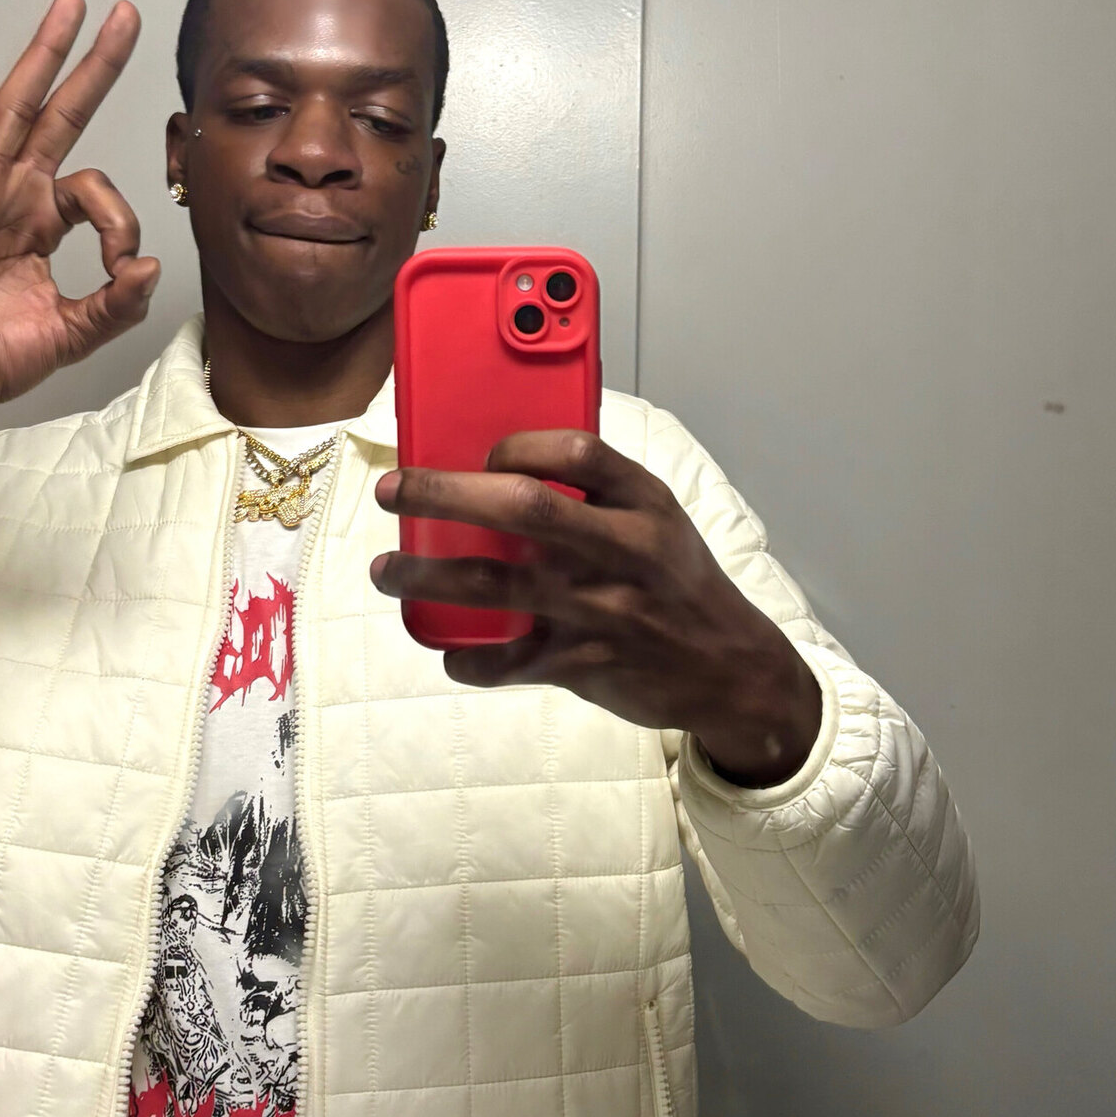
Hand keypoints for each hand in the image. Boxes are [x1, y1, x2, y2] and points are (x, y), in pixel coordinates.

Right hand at [0, 0, 158, 473]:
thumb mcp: (71, 334)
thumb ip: (115, 306)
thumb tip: (152, 268)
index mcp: (46, 222)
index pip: (98, 189)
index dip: (121, 220)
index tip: (122, 266)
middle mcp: (13, 194)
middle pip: (60, 113)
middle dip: (92, 64)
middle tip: (122, 15)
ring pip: (13, 107)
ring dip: (41, 55)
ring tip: (69, 8)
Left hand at [371, 430, 822, 785]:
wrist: (730, 670)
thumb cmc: (679, 585)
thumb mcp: (658, 522)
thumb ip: (598, 494)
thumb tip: (506, 467)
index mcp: (644, 504)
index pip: (576, 451)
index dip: (518, 446)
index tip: (484, 453)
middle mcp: (622, 551)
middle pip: (522, 508)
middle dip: (443, 493)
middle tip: (392, 490)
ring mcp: (601, 610)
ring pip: (496, 584)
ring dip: (428, 575)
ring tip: (385, 570)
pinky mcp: (584, 664)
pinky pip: (507, 662)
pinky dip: (468, 660)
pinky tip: (448, 651)